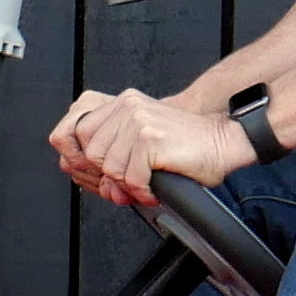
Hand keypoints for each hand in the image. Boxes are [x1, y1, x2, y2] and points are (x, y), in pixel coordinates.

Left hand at [49, 88, 255, 204]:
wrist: (224, 143)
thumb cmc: (186, 147)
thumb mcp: (140, 141)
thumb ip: (109, 152)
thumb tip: (81, 175)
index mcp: (120, 104)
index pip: (71, 132)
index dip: (80, 162)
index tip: (98, 177)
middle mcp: (126, 107)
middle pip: (89, 154)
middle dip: (105, 178)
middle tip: (127, 186)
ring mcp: (138, 120)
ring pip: (109, 168)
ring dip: (128, 186)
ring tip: (145, 185)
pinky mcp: (150, 138)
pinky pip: (130, 178)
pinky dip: (142, 191)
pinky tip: (153, 188)